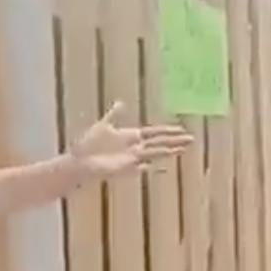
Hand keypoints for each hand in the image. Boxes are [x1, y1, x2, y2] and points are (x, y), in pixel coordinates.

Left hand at [69, 101, 193, 176]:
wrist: (80, 160)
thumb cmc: (90, 145)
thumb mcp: (103, 125)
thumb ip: (114, 115)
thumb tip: (121, 102)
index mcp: (132, 136)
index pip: (155, 133)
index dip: (168, 131)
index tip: (181, 129)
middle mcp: (135, 148)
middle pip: (159, 143)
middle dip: (175, 141)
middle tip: (191, 139)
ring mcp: (132, 158)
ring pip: (155, 153)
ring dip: (169, 151)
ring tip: (183, 149)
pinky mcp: (125, 167)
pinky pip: (141, 166)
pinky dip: (150, 165)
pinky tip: (162, 167)